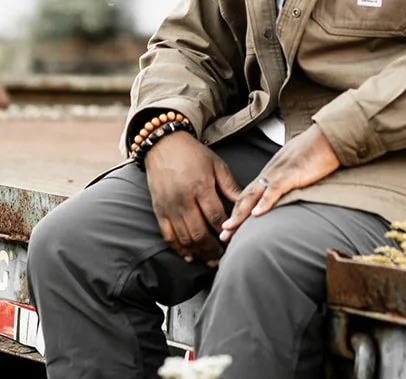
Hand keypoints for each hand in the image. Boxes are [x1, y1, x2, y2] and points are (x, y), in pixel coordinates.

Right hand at [144, 132, 241, 264]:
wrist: (163, 145)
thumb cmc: (193, 154)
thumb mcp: (216, 165)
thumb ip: (230, 186)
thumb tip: (247, 204)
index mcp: (200, 187)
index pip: (216, 217)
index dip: (226, 232)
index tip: (235, 241)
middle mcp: (183, 200)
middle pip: (200, 233)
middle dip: (214, 249)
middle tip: (224, 258)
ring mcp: (169, 207)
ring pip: (185, 238)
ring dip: (199, 253)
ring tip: (211, 260)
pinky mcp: (159, 211)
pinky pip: (168, 236)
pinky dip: (179, 249)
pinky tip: (190, 256)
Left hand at [219, 125, 339, 241]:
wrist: (327, 137)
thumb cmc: (316, 151)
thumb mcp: (296, 168)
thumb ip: (288, 181)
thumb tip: (285, 195)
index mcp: (271, 172)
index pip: (249, 194)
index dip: (238, 211)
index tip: (229, 226)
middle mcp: (270, 173)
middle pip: (245, 197)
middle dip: (233, 216)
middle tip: (223, 234)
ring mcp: (279, 173)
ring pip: (254, 195)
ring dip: (240, 213)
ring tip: (230, 228)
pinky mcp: (291, 174)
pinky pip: (274, 190)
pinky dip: (264, 202)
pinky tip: (257, 214)